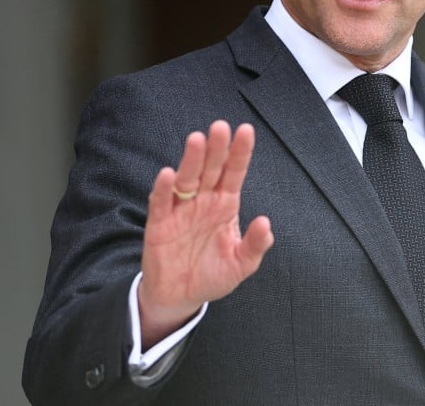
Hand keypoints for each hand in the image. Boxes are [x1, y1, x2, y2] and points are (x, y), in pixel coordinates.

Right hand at [137, 121, 273, 347]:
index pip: (234, 172)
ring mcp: (181, 210)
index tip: (246, 130)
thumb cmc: (213, 275)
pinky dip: (163, 189)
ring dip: (191, 160)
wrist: (180, 297)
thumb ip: (255, 245)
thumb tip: (265, 222)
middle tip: (220, 127)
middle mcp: (203, 201)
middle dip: (216, 148)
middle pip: (210, 169)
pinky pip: (161, 203)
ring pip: (187, 179)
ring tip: (197, 140)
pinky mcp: (159, 225)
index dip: (240, 152)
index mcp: (225, 204)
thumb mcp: (242, 264)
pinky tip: (168, 174)